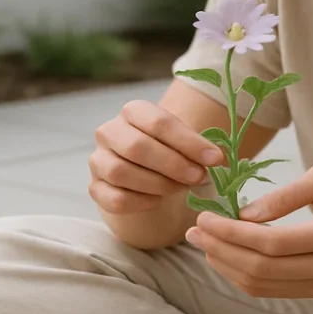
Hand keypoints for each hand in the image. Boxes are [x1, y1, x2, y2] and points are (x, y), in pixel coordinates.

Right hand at [89, 99, 223, 214]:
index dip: (189, 142)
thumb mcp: (183, 142)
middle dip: (173, 164)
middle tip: (198, 177)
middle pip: (137, 147)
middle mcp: (109, 131)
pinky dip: (141, 202)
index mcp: (133, 111)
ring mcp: (98, 160)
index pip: (159, 122)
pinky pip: (115, 198)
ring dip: (157, 184)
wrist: (144, 173)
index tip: (215, 158)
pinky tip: (158, 200)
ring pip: (121, 172)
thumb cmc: (167, 151)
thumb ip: (198, 148)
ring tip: (179, 188)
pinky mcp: (95, 188)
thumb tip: (217, 159)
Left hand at [183, 163, 312, 297]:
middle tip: (195, 229)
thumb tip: (244, 213)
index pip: (273, 244)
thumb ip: (287, 194)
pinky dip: (242, 274)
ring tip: (204, 241)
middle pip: (263, 269)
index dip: (233, 233)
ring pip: (262, 285)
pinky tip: (226, 254)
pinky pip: (272, 289)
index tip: (205, 217)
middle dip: (221, 250)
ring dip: (226, 265)